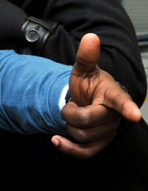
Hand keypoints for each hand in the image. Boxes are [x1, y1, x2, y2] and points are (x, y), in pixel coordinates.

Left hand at [52, 34, 141, 158]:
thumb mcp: (83, 70)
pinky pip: (83, 153)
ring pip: (83, 136)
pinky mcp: (99, 144)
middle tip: (70, 105)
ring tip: (72, 116)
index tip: (134, 114)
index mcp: (112, 95)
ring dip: (68, 126)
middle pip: (88, 120)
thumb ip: (86, 55)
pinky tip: (56, 140)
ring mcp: (108, 131)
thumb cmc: (87, 86)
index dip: (127, 108)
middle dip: (70, 113)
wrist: (83, 101)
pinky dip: (66, 148)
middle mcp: (114, 116)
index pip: (120, 102)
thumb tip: (91, 37)